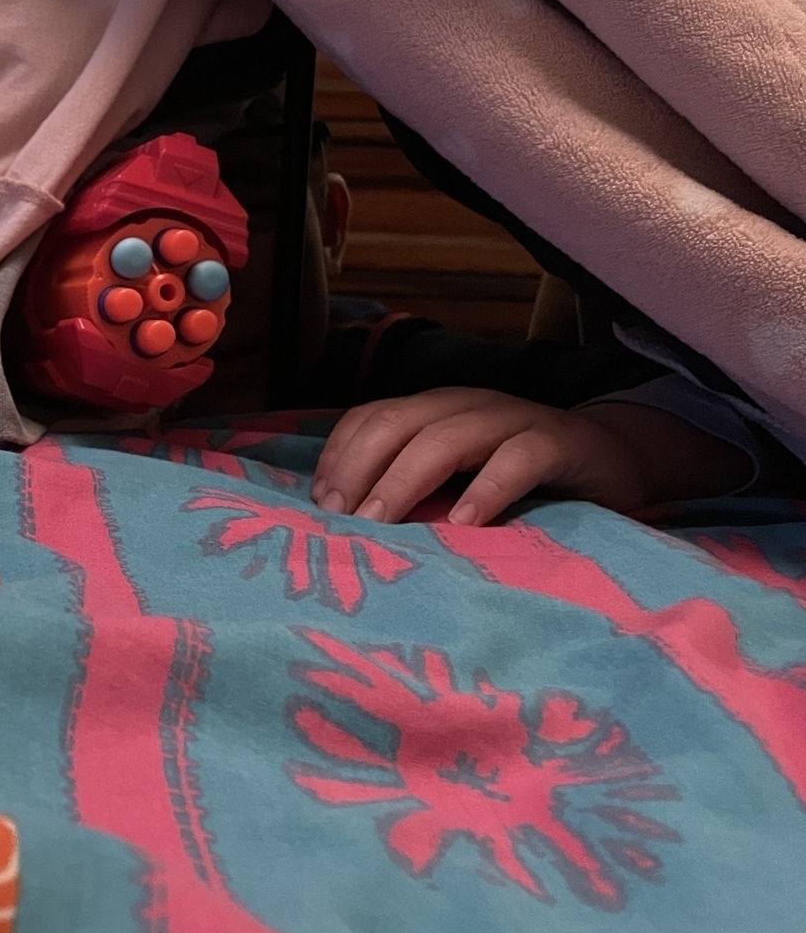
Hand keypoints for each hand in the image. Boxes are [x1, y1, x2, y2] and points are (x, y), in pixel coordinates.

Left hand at [309, 388, 747, 525]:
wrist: (616, 463)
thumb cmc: (520, 482)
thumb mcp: (456, 481)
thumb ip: (412, 490)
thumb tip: (346, 526)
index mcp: (433, 410)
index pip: (370, 419)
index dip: (339, 457)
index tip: (316, 506)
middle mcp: (465, 406)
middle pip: (397, 423)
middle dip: (359, 469)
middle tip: (338, 520)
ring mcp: (513, 420)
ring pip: (447, 437)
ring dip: (404, 481)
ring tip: (379, 524)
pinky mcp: (560, 444)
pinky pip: (518, 459)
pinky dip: (487, 489)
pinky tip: (464, 522)